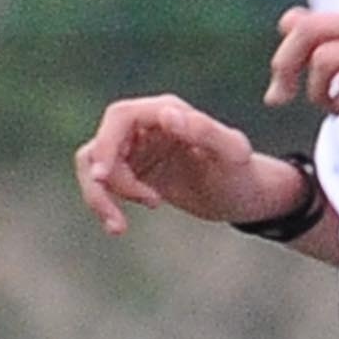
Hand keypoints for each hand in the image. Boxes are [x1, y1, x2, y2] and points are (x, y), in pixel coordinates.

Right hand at [71, 94, 299, 235]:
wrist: (244, 197)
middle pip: (100, 144)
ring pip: (94, 166)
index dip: (105, 145)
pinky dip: (104, 204)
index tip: (102, 178)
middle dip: (103, 181)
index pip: (120, 117)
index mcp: (167, 111)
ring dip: (99, 197)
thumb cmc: (243, 174)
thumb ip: (206, 131)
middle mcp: (147, 125)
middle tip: (117, 217)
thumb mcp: (233, 155)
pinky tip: (119, 226)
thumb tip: (167, 115)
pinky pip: (102, 184)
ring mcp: (136, 148)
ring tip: (119, 227)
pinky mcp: (132, 171)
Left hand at [269, 3, 338, 140]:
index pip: (307, 22)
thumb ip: (335, 40)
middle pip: (308, 31)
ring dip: (318, 91)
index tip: (285, 88)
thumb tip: (287, 20)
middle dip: (285, 67)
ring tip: (336, 107)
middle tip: (283, 99)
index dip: (285, 56)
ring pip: (324, 58)